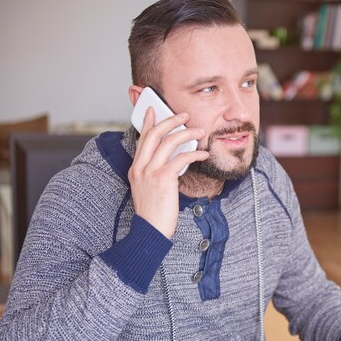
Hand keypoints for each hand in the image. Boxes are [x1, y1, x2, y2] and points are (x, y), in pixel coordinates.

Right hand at [128, 107, 208, 237]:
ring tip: (199, 131)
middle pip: (154, 134)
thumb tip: (173, 161)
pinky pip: (181, 158)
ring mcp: (150, 172)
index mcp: (136, 169)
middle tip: (184, 115)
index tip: (153, 109)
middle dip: (170, 120)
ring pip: (168, 141)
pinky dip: (194, 153)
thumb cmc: (154, 213)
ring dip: (186, 133)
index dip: (148, 122)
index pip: (142, 139)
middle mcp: (140, 167)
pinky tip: (204, 154)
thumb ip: (156, 173)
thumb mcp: (150, 189)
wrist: (150, 231)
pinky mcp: (163, 178)